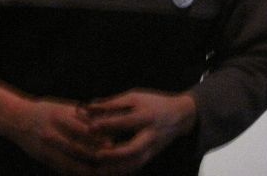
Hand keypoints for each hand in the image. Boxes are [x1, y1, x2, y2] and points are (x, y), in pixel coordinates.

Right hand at [10, 97, 107, 175]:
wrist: (16, 119)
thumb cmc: (45, 111)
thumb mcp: (62, 108)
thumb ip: (81, 117)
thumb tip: (105, 127)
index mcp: (59, 116)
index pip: (82, 129)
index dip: (98, 138)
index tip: (113, 142)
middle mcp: (52, 132)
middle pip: (78, 148)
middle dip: (95, 156)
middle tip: (112, 160)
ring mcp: (47, 148)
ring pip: (71, 163)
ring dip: (88, 169)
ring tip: (103, 172)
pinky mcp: (44, 159)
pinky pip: (63, 170)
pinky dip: (77, 174)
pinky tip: (87, 175)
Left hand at [80, 89, 196, 174]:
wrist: (179, 116)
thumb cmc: (152, 103)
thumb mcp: (134, 97)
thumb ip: (112, 103)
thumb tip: (88, 106)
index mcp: (146, 117)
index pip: (125, 122)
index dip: (107, 125)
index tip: (90, 127)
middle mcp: (150, 135)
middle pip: (133, 149)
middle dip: (115, 154)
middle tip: (97, 155)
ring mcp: (152, 149)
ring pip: (134, 164)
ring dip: (116, 168)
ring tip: (98, 169)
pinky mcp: (150, 157)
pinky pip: (135, 167)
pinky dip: (121, 171)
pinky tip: (106, 172)